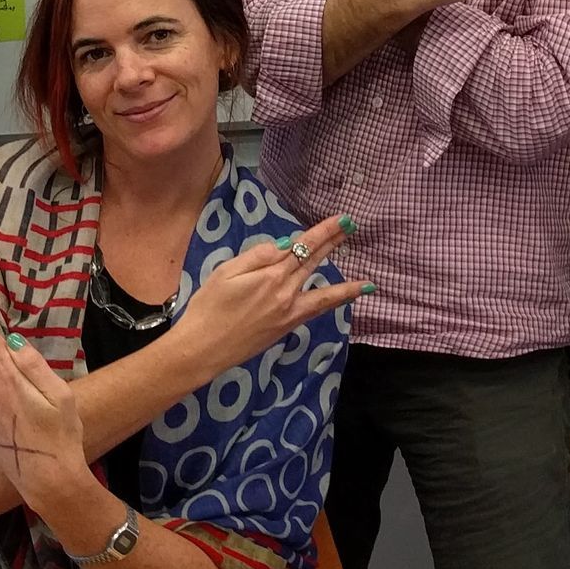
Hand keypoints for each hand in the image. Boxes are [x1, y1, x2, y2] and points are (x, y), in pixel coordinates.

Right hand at [167, 215, 368, 376]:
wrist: (203, 348)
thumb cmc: (208, 307)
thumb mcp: (225, 272)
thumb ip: (256, 256)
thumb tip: (283, 245)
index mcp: (270, 275)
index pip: (302, 247)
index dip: (323, 232)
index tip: (342, 219)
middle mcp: (286, 293)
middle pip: (313, 262)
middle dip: (333, 243)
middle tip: (352, 227)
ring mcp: (290, 312)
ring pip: (324, 292)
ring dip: (346, 284)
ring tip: (366, 280)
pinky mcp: (287, 326)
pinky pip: (316, 311)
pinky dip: (334, 304)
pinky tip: (345, 300)